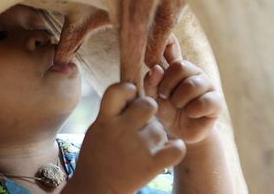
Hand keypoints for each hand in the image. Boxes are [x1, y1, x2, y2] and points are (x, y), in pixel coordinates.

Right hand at [66, 83, 185, 193]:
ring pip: (161, 129)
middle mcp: (121, 130)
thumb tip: (133, 91)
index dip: (128, 89)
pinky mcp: (152, 165)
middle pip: (149, 104)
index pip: (119, 89)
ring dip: (157, 135)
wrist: (96, 188)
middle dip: (148, 111)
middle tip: (142, 124)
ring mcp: (138, 148)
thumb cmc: (97, 156)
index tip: (130, 97)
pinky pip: (177, 148)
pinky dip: (174, 149)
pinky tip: (165, 152)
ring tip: (144, 148)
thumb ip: (113, 111)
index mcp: (105, 120)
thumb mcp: (97, 128)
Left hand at [144, 35, 223, 143]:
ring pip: (191, 84)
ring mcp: (207, 85)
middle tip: (164, 96)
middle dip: (167, 84)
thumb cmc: (164, 111)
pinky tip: (190, 113)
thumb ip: (151, 83)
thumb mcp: (152, 97)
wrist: (179, 134)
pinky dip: (192, 110)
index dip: (167, 41)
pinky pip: (205, 101)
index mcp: (176, 67)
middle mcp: (193, 72)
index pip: (171, 45)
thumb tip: (156, 69)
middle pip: (180, 66)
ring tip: (177, 106)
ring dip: (179, 99)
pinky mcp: (216, 101)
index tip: (162, 40)